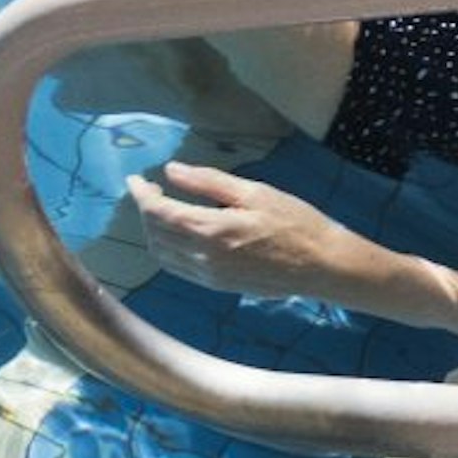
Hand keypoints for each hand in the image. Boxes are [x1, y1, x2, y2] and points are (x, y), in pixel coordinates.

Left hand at [125, 161, 407, 307]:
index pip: (158, 213)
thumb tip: (171, 171)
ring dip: (152, 231)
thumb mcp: (254, 192)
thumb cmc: (295, 223)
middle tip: (150, 189)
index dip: (141, 195)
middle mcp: (203, 258)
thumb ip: (208, 182)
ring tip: (160, 209)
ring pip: (162, 254)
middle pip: (155, 234)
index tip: (136, 179)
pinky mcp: (216, 286)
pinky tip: (176, 234)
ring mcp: (208, 276)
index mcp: (211, 231)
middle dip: (145, 210)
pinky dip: (166, 249)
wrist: (322, 266)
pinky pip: (177, 268)